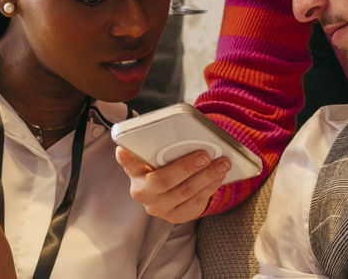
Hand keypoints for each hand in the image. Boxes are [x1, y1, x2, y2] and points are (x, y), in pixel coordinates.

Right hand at [115, 146, 229, 223]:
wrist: (171, 186)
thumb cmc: (165, 161)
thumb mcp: (159, 151)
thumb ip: (162, 142)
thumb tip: (181, 131)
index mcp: (134, 169)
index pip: (127, 161)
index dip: (126, 156)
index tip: (124, 148)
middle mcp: (141, 191)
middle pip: (163, 181)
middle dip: (186, 167)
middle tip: (205, 155)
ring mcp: (156, 207)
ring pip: (184, 193)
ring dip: (207, 177)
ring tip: (223, 163)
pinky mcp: (173, 216)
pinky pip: (194, 204)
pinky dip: (209, 189)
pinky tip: (218, 177)